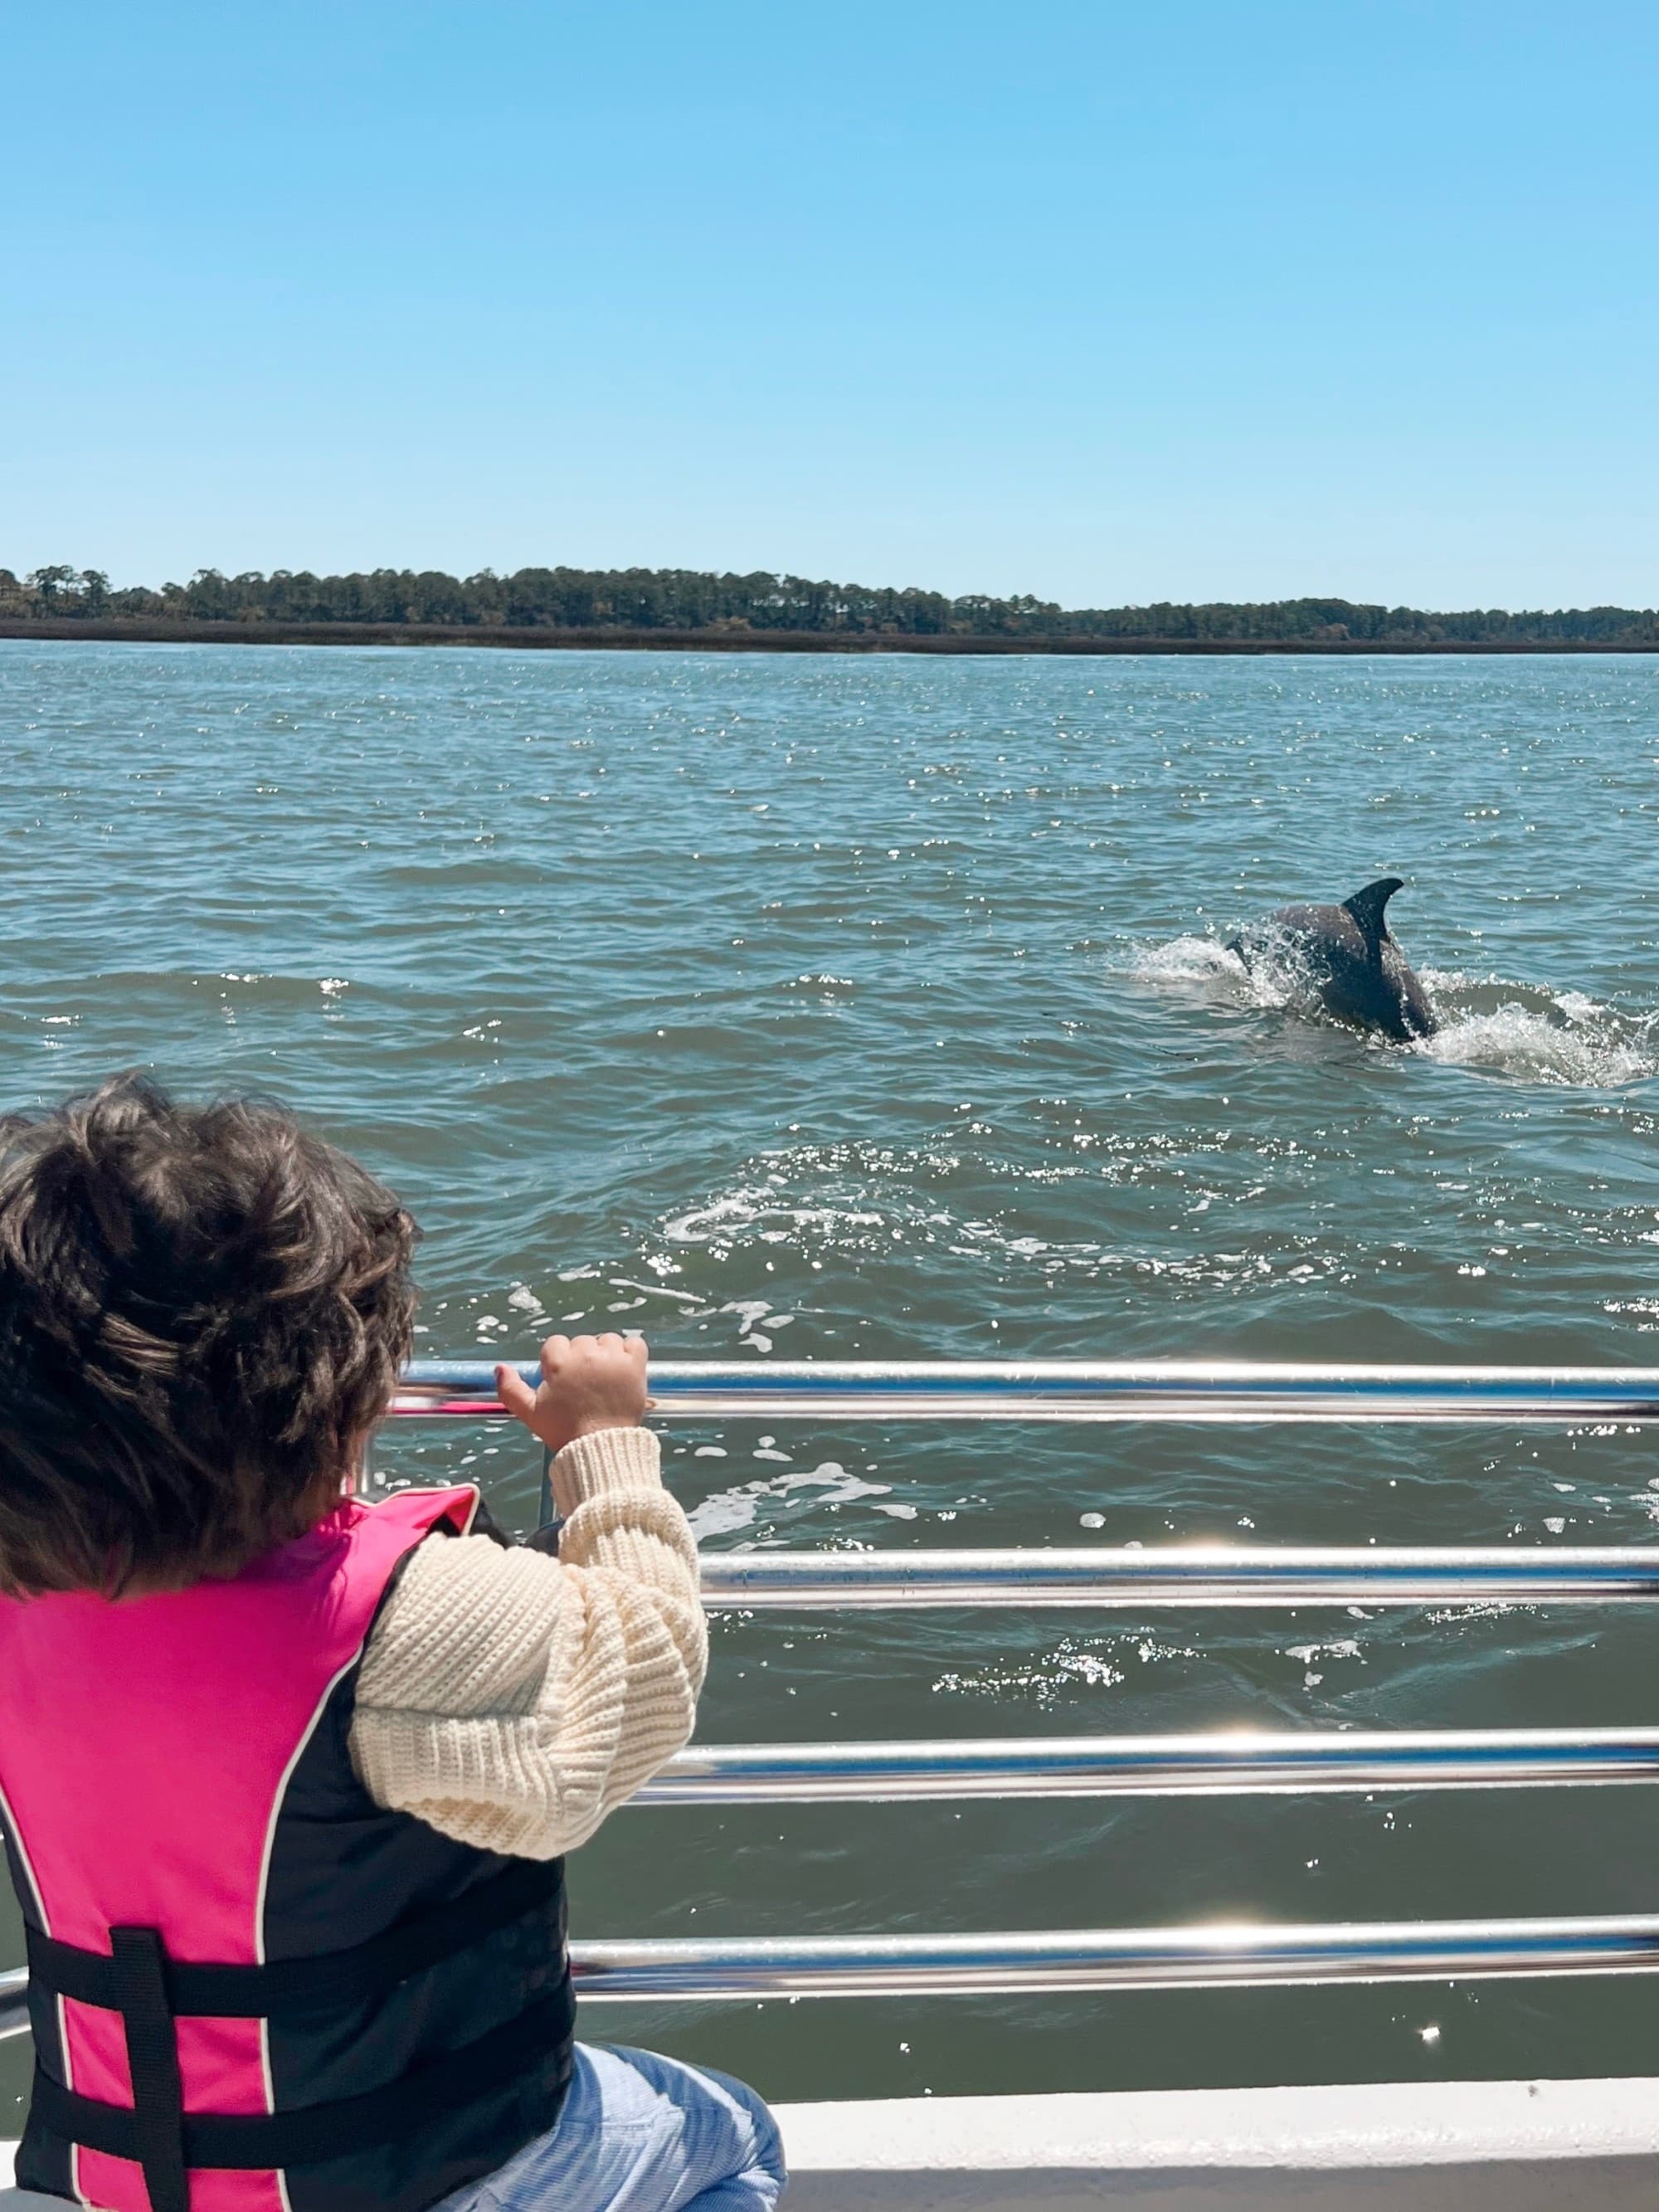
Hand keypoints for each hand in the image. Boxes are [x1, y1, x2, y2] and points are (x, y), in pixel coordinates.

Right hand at [496, 1332, 649, 1453]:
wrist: (600, 1447)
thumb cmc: (563, 1430)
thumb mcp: (530, 1413)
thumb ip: (510, 1389)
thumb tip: (500, 1368)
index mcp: (559, 1362)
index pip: (556, 1344)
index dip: (558, 1362)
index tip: (563, 1380)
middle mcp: (586, 1354)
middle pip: (582, 1341)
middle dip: (581, 1358)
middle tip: (584, 1385)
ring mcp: (612, 1358)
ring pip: (608, 1340)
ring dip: (606, 1354)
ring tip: (604, 1378)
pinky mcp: (635, 1365)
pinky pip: (635, 1343)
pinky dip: (631, 1352)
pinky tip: (624, 1368)